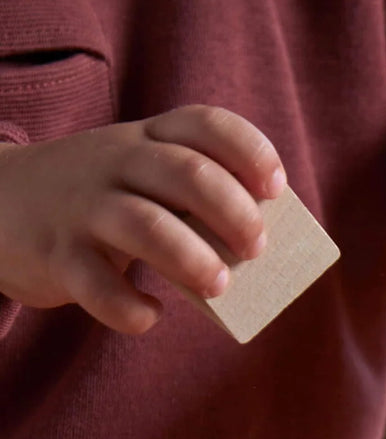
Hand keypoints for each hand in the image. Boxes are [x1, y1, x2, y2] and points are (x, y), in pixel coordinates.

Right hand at [0, 105, 285, 333]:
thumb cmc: (98, 197)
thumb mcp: (139, 175)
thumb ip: (191, 197)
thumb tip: (259, 248)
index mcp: (146, 138)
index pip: (205, 124)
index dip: (249, 151)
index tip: (276, 188)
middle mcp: (115, 162)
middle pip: (186, 173)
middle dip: (234, 213)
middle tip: (256, 249)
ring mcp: (83, 208)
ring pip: (145, 225)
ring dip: (193, 259)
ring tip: (220, 286)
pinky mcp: (57, 257)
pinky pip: (97, 287)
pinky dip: (131, 309)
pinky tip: (151, 314)